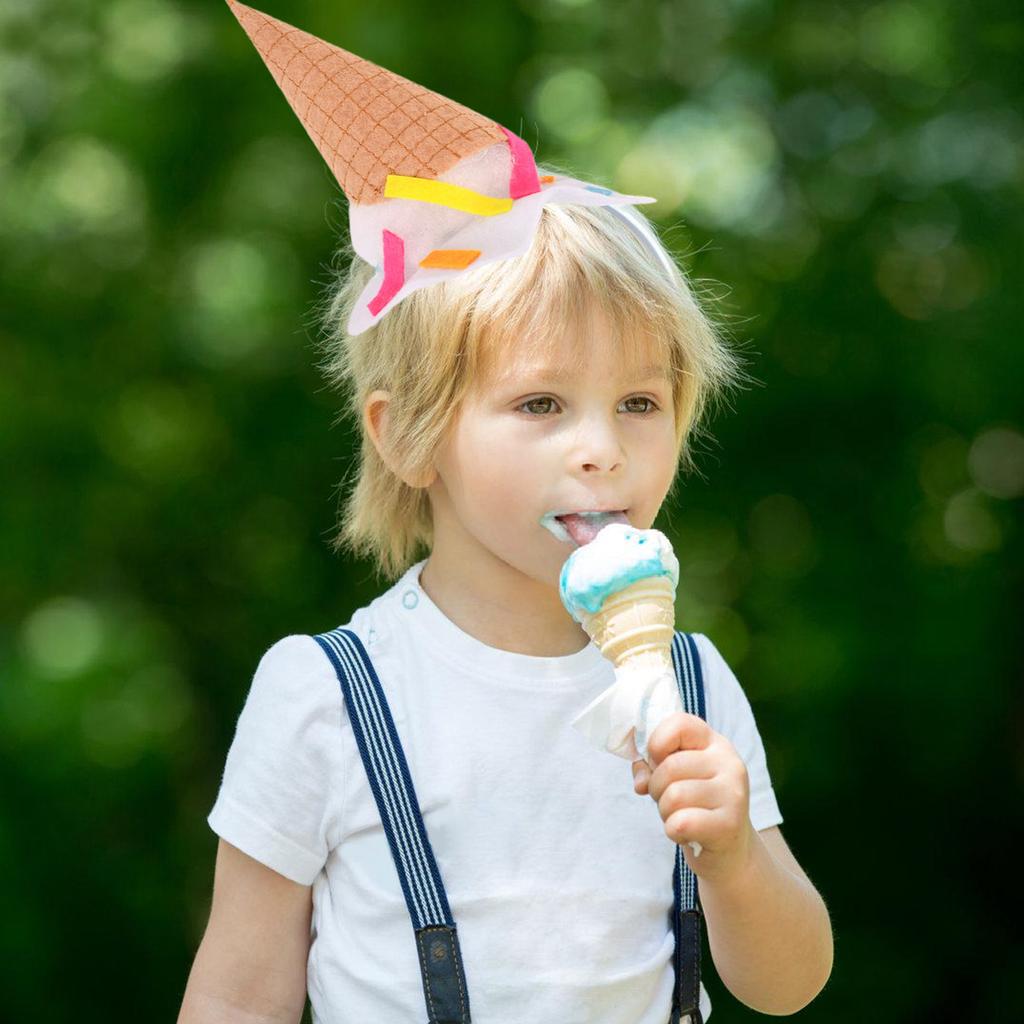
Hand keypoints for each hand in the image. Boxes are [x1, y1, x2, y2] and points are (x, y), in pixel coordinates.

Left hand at [632, 711, 755, 884]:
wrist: (729, 851)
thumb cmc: (695, 806)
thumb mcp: (676, 777)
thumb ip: (652, 766)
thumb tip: (641, 781)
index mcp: (714, 743)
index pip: (679, 723)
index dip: (656, 743)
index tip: (657, 762)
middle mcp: (729, 762)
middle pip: (670, 766)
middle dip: (656, 787)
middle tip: (669, 800)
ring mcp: (733, 793)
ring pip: (673, 795)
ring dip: (665, 811)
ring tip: (680, 816)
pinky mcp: (730, 824)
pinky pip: (680, 822)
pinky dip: (673, 830)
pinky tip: (686, 832)